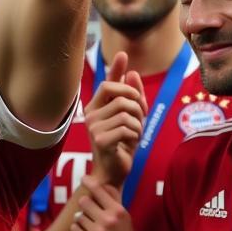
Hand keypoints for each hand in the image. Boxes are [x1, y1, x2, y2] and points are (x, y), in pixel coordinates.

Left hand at [70, 176, 145, 230]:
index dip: (89, 182)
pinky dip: (78, 229)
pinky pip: (74, 228)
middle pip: (84, 201)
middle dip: (85, 205)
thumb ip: (113, 200)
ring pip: (78, 216)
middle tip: (90, 210)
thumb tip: (103, 183)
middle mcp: (107, 220)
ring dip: (82, 219)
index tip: (84, 179)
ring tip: (90, 224)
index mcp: (117, 211)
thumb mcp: (125, 216)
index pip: (98, 190)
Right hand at [85, 51, 146, 185]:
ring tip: (136, 134)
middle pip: (122, 96)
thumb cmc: (121, 145)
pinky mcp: (100, 140)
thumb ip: (131, 97)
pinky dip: (136, 135)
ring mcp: (93, 127)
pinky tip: (131, 143)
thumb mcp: (130, 118)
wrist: (113, 172)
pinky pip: (127, 128)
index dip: (118, 71)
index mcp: (94, 107)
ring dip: (139, 124)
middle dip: (139, 106)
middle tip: (142, 118)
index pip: (107, 83)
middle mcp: (90, 114)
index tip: (125, 58)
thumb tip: (132, 72)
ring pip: (127, 113)